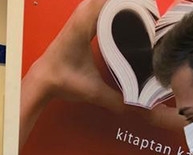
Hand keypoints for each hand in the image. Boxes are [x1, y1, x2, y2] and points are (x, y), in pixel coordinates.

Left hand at [19, 0, 187, 148]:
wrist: (42, 80)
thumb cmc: (61, 80)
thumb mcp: (92, 91)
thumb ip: (117, 100)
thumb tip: (138, 107)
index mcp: (85, 24)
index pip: (114, 3)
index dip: (134, 6)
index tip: (150, 14)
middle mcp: (82, 15)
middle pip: (112, 1)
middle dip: (132, 6)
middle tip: (150, 15)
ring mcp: (80, 16)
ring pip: (105, 2)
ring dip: (122, 6)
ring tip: (142, 14)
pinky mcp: (80, 22)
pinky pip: (100, 7)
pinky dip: (113, 9)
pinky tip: (125, 17)